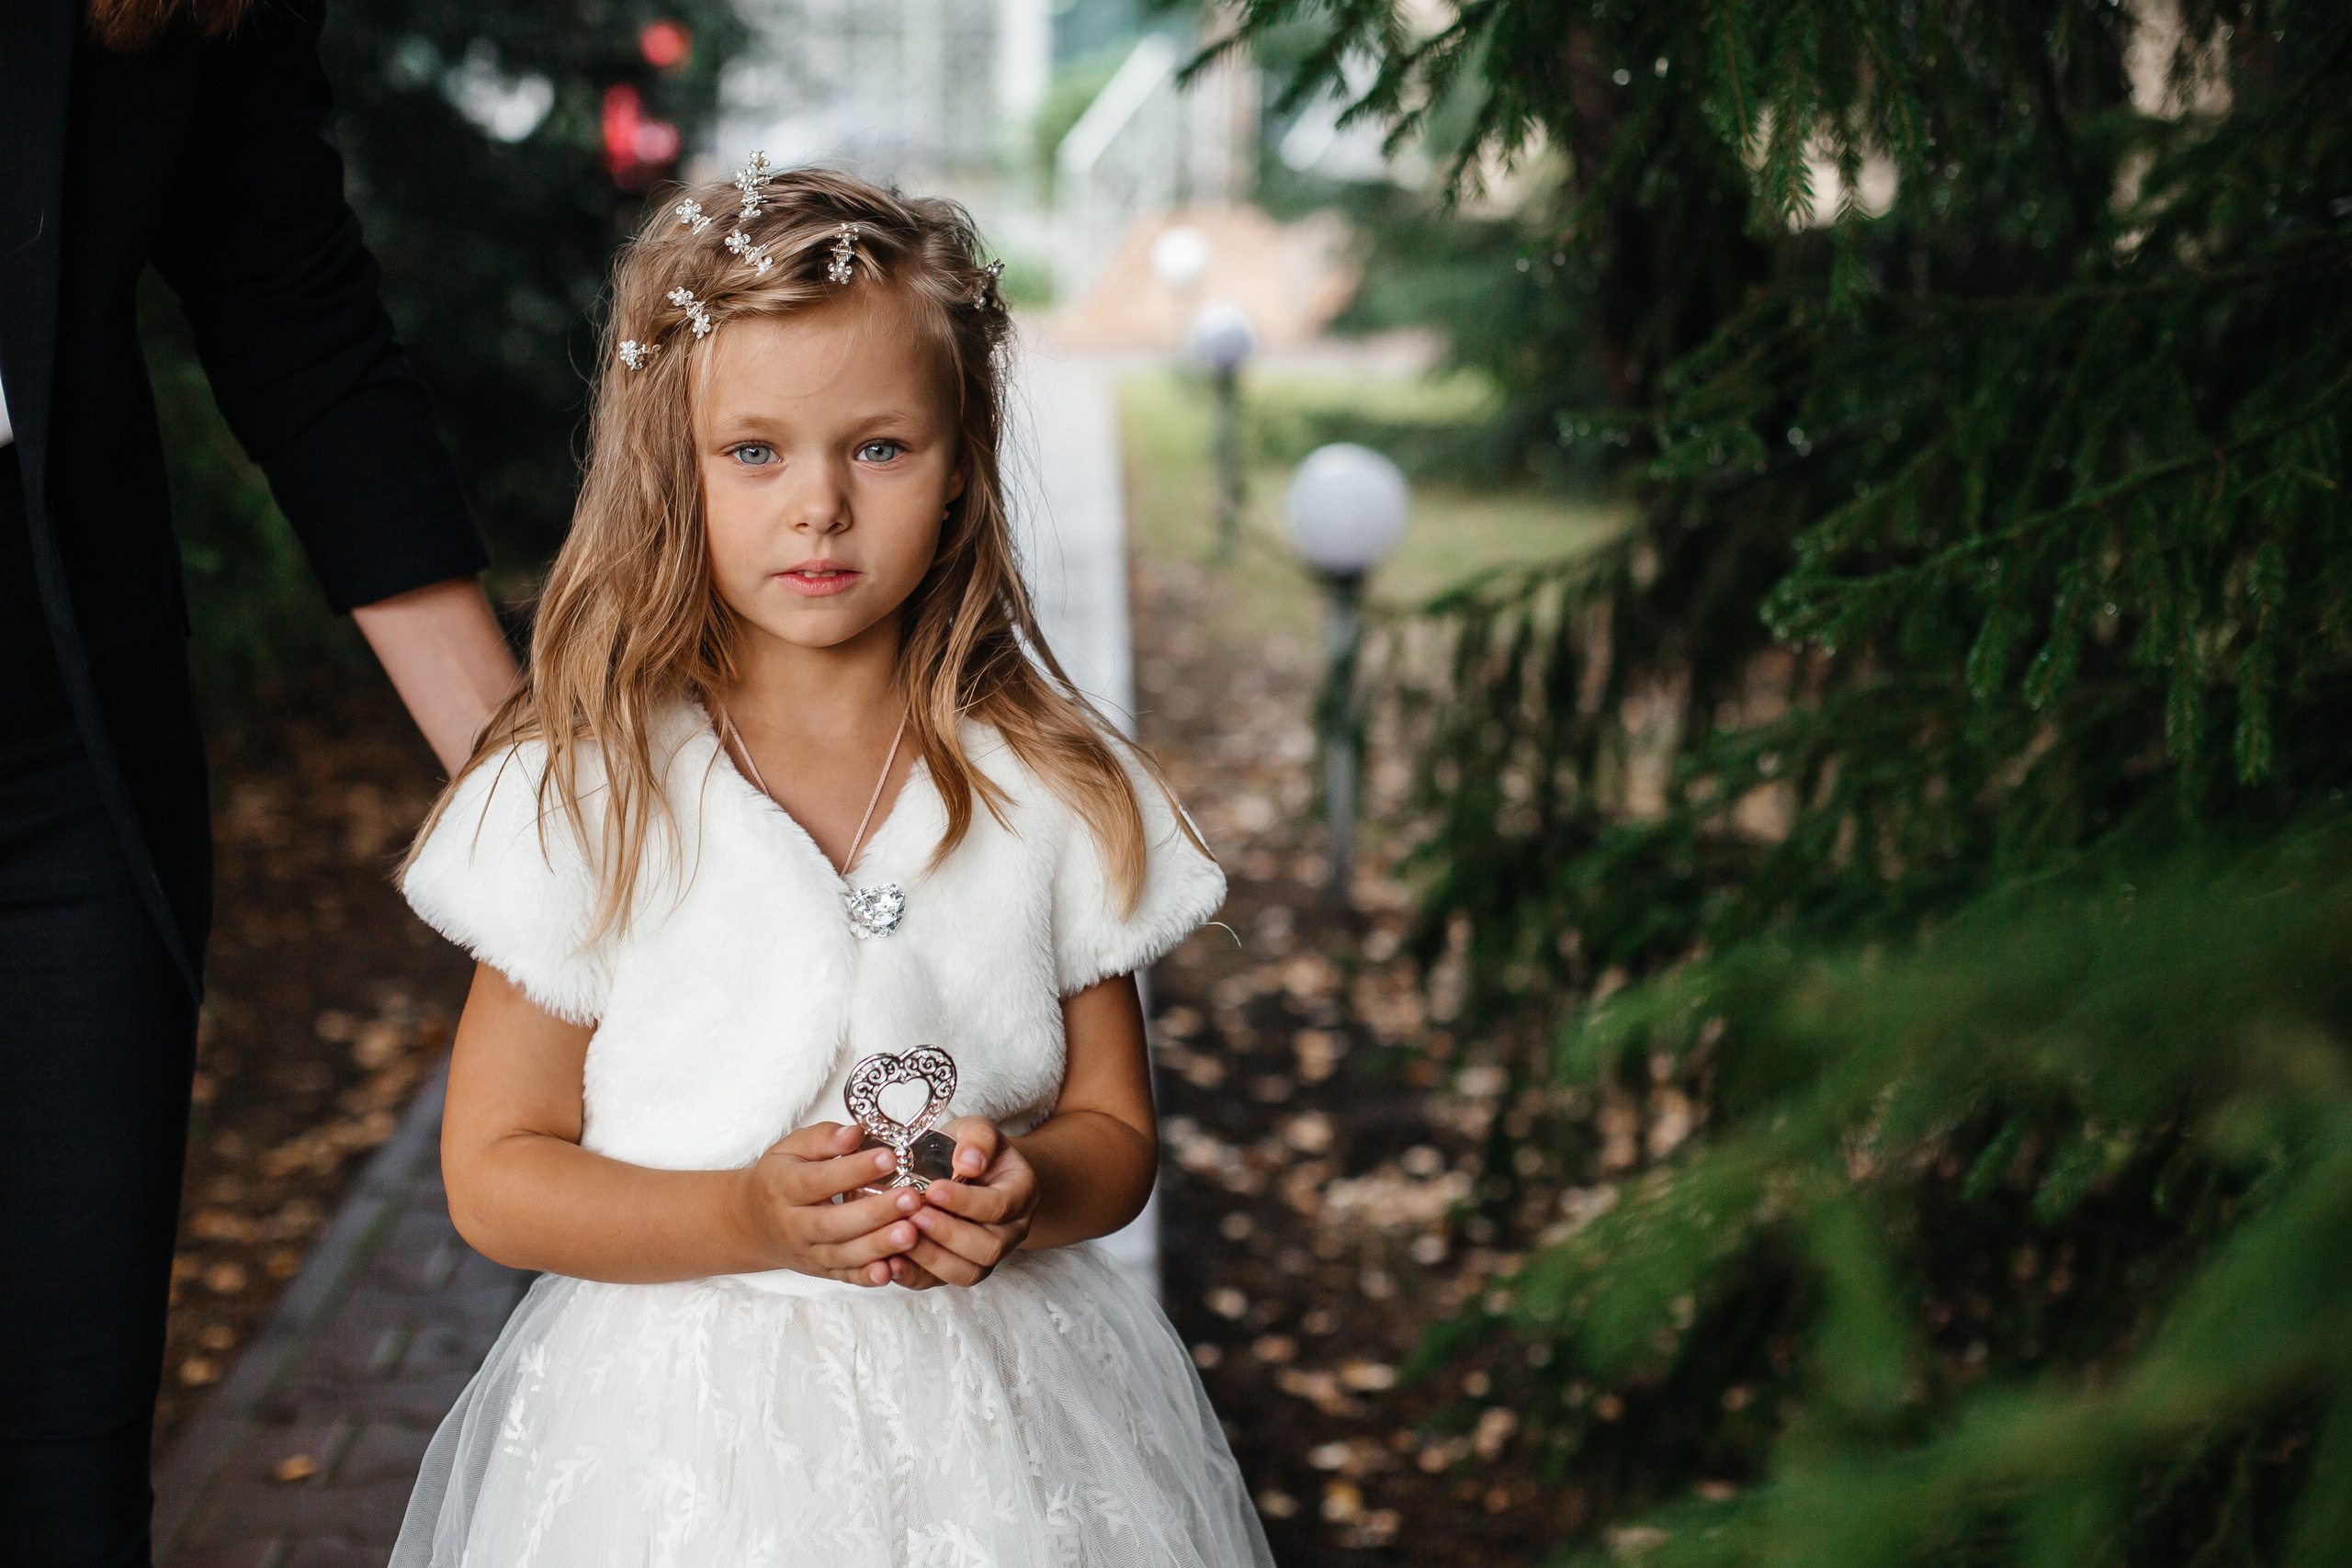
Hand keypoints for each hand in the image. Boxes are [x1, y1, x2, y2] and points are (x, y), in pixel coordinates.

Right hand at [740, 1122, 923, 1285]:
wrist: (754, 1224)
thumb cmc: (780, 1178)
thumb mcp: (790, 1149)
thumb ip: (823, 1138)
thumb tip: (855, 1132)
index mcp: (783, 1187)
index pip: (818, 1180)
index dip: (854, 1170)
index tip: (889, 1157)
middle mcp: (793, 1225)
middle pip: (832, 1223)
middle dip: (874, 1213)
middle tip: (910, 1199)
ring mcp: (808, 1252)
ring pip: (842, 1255)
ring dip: (878, 1247)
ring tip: (911, 1233)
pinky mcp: (822, 1271)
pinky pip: (845, 1278)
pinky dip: (868, 1278)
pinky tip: (893, 1269)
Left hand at [889, 1117, 1036, 1288]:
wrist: (968, 1172)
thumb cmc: (971, 1150)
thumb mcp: (977, 1131)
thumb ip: (977, 1139)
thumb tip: (968, 1163)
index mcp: (1020, 1194)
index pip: (999, 1206)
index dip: (965, 1202)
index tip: (933, 1189)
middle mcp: (1010, 1231)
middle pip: (988, 1248)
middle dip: (948, 1234)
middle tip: (914, 1215)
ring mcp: (986, 1256)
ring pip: (967, 1273)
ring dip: (931, 1258)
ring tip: (899, 1237)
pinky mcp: (957, 1269)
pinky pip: (939, 1283)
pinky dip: (913, 1276)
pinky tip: (888, 1262)